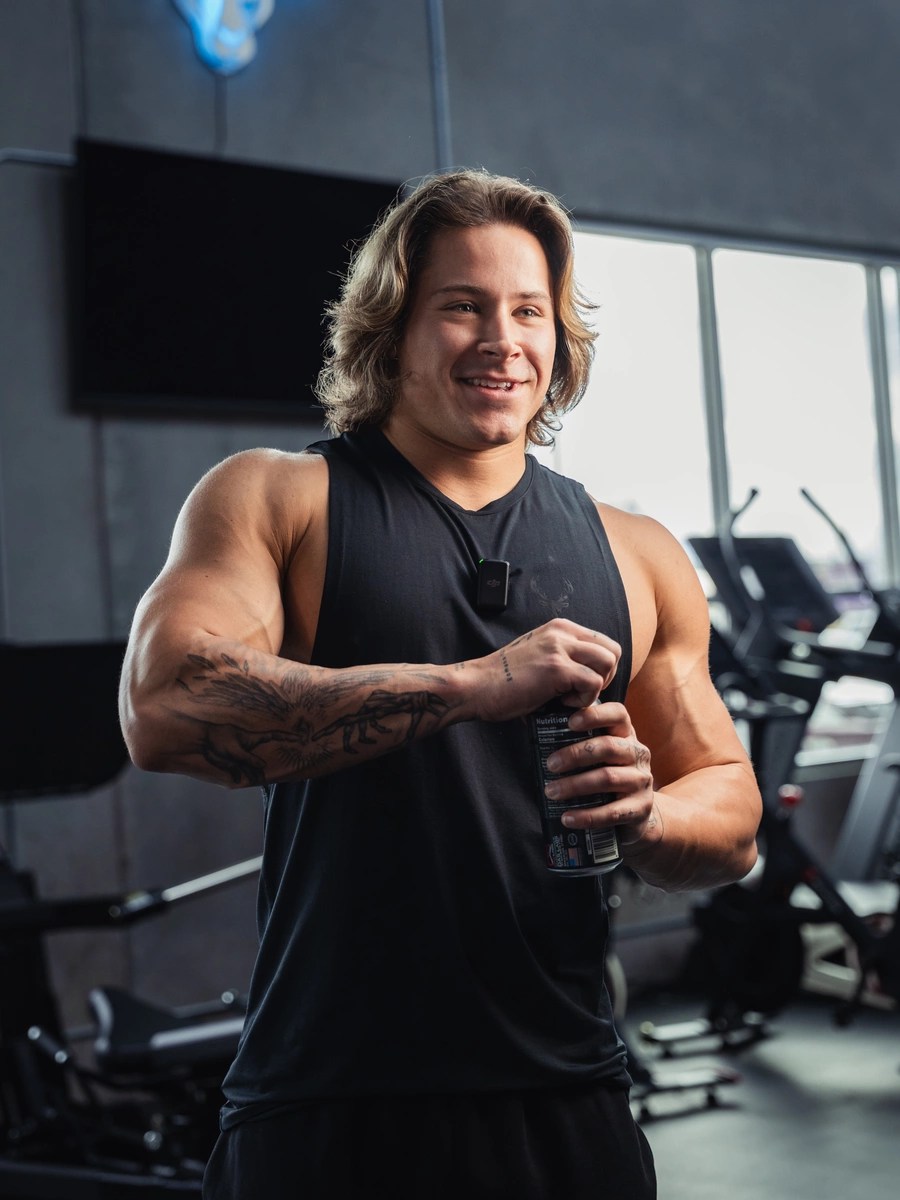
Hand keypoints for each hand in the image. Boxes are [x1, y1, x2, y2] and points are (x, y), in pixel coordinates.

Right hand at [465, 619, 620, 722]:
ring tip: (570, 698)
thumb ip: (564, 659)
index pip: (603, 642)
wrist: (475, 687)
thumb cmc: (504, 681)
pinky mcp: (557, 668)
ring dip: (595, 687)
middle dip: (606, 677)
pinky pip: (593, 683)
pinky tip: (561, 704)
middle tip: (583, 694)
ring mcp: (559, 648)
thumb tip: (590, 681)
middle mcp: (562, 632)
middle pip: (613, 650)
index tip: (583, 686)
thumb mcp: (539, 657)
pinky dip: (583, 700)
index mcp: (559, 628)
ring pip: (608, 663)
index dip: (601, 668)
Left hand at [541, 700, 660, 850]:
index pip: (618, 714)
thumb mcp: (600, 755)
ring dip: (575, 785)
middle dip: (575, 754)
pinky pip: (612, 812)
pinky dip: (587, 816)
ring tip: (552, 791)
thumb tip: (537, 727)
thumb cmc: (608, 776)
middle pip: (608, 746)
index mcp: (626, 734)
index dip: (595, 715)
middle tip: (550, 764)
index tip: (569, 722)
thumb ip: (579, 740)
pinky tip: (568, 818)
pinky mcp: (640, 809)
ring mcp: (641, 781)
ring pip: (607, 778)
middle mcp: (637, 754)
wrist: (638, 813)